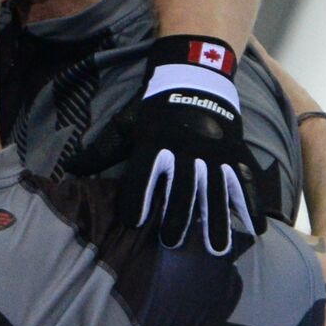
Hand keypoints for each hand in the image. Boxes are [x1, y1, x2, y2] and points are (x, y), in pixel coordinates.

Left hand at [118, 35, 260, 255]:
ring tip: (217, 249)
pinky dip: (251, 203)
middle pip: (182, 189)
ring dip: (217, 220)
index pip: (143, 175)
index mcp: (155, 143)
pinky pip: (244, 179)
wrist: (194, 77)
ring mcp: (214, 152)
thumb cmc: (155, 109)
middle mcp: (186, 149)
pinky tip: (255, 228)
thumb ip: (102, 151)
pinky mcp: (234, 152)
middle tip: (171, 242)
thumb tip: (70, 168)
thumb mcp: (127, 125)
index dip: (137, 198)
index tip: (134, 222)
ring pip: (216, 190)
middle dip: (177, 217)